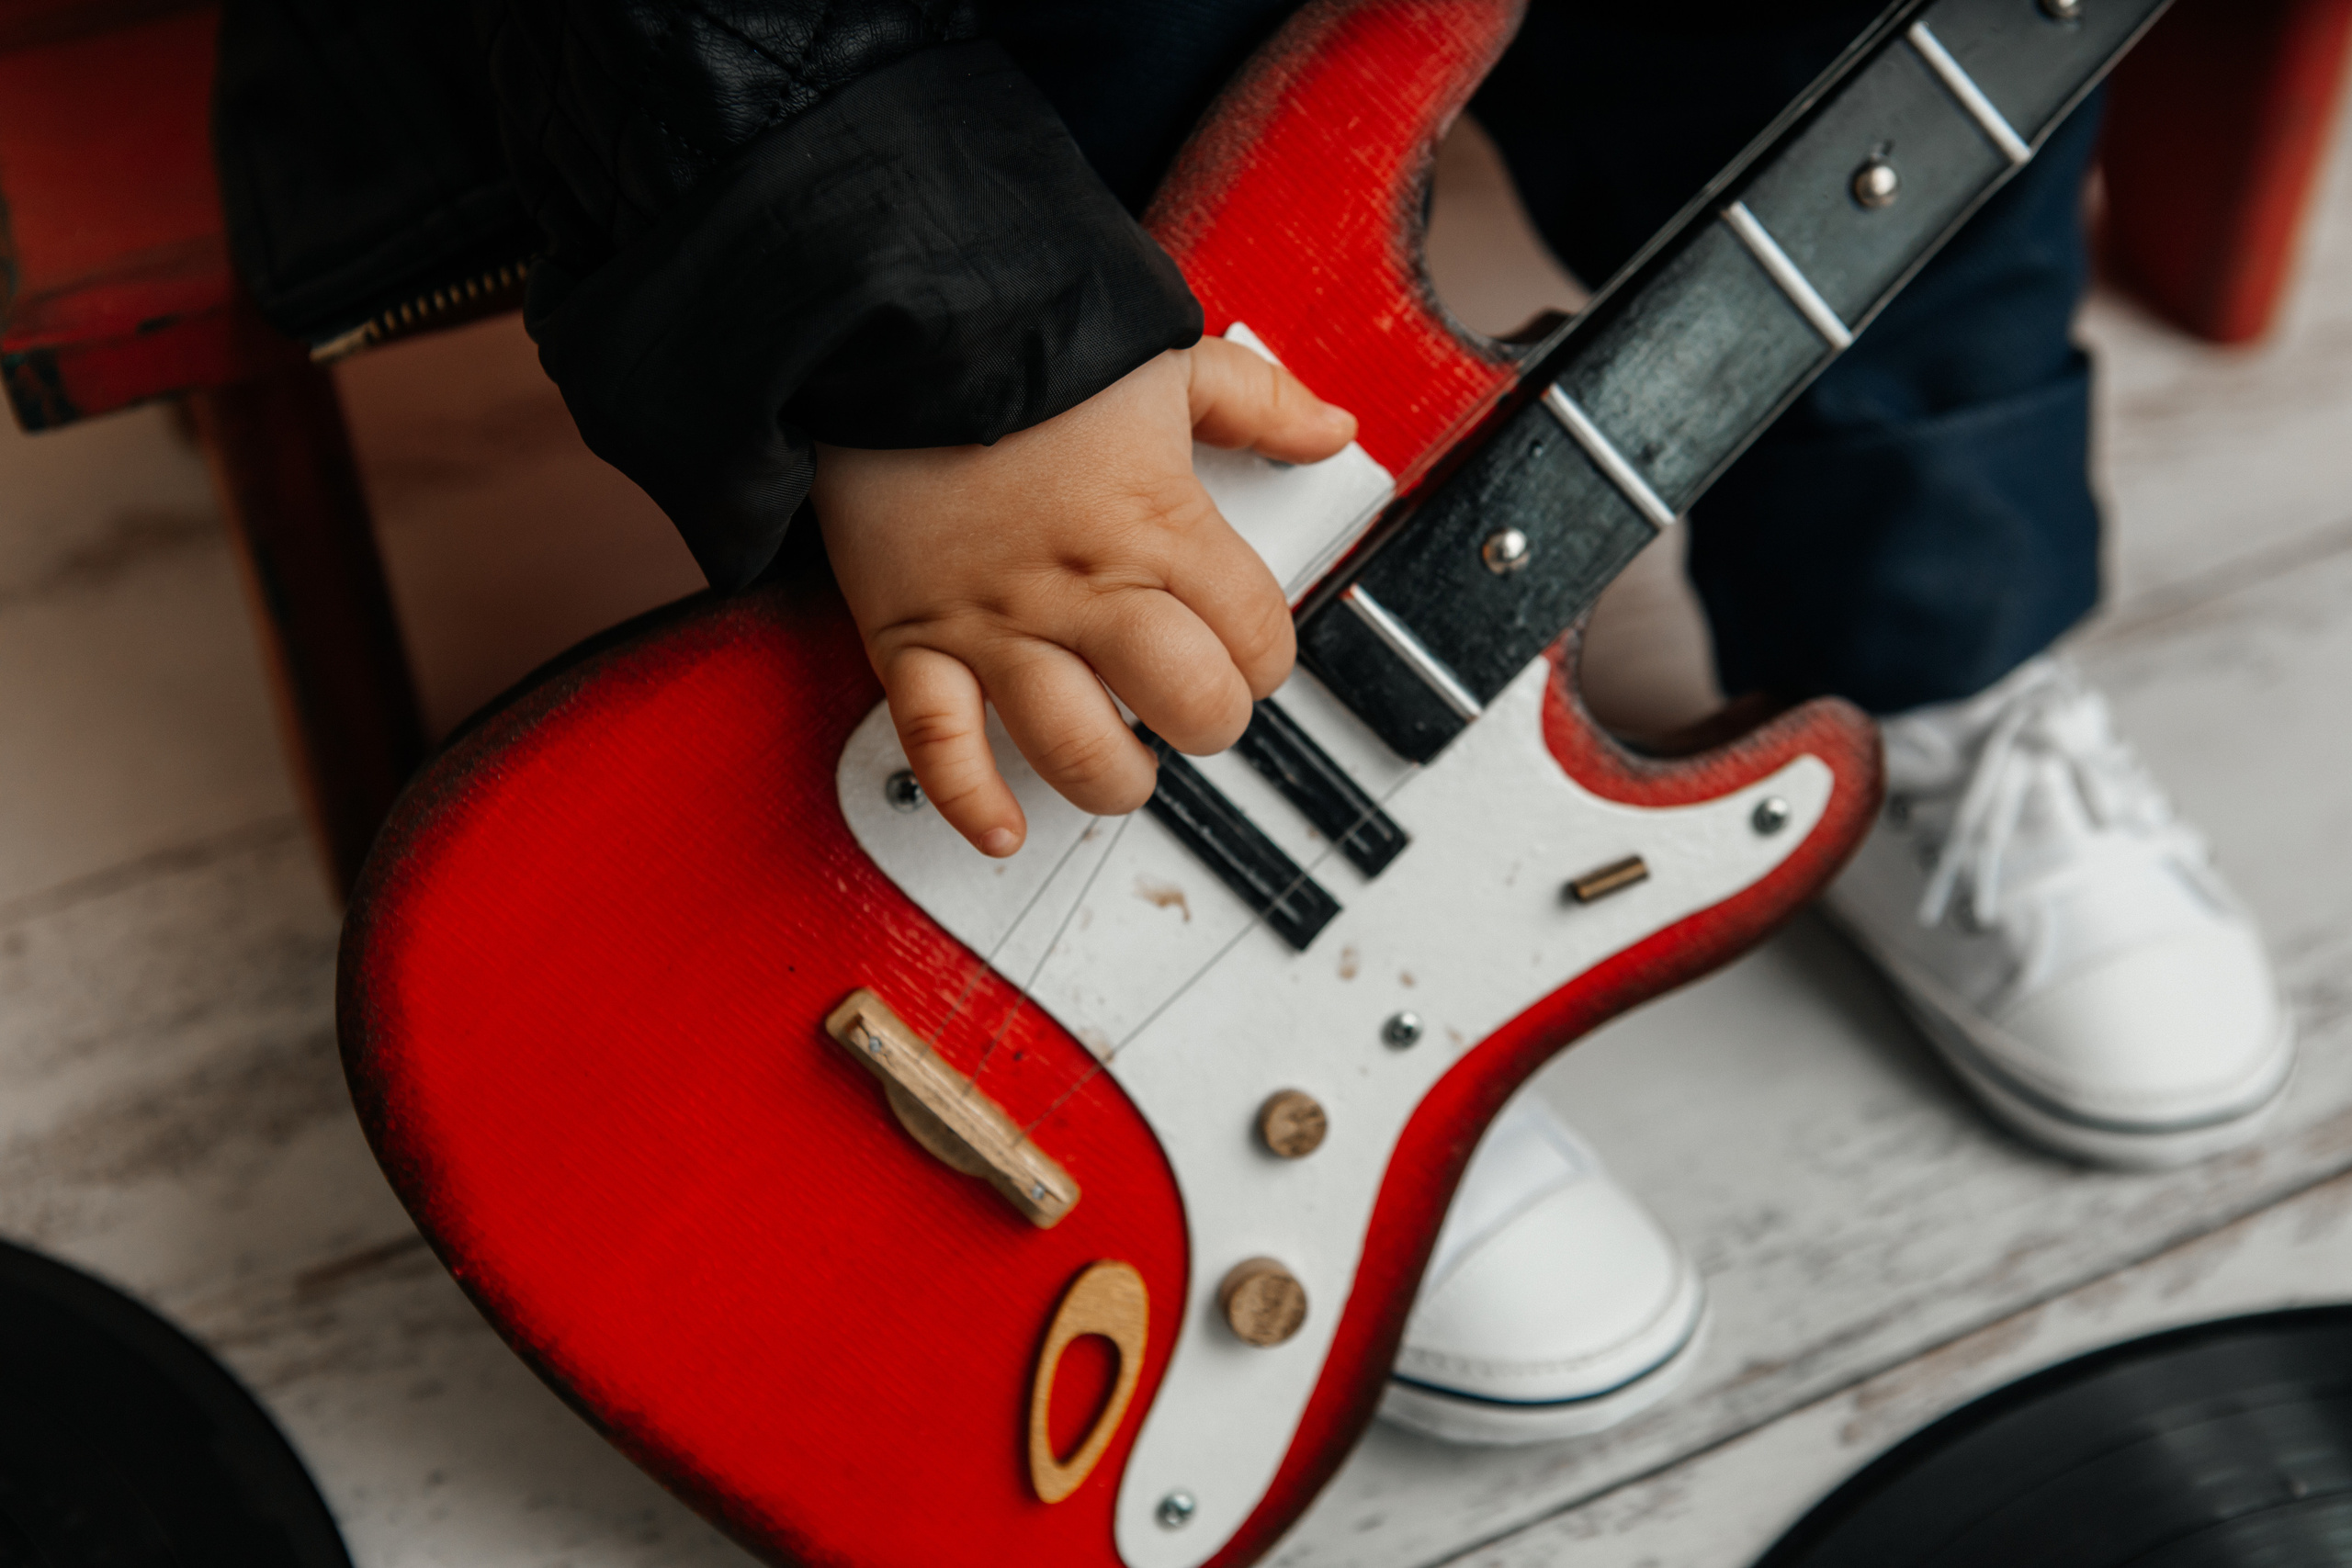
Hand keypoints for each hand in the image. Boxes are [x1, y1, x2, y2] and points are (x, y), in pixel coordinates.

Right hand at [816, 339, 1356, 856]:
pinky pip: (938, 742)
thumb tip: (1329, 428)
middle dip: (1207, 721)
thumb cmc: (1021, 339)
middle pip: (1187, 704)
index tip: (1246, 652)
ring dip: (1113, 776)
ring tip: (1122, 768)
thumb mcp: (1165, 353)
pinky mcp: (911, 634)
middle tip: (1192, 708)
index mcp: (1155, 523)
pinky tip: (1000, 829)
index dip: (1265, 657)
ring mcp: (996, 620)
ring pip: (1075, 744)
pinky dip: (967, 798)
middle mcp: (1081, 585)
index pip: (1255, 635)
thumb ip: (1258, 401)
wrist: (888, 320)